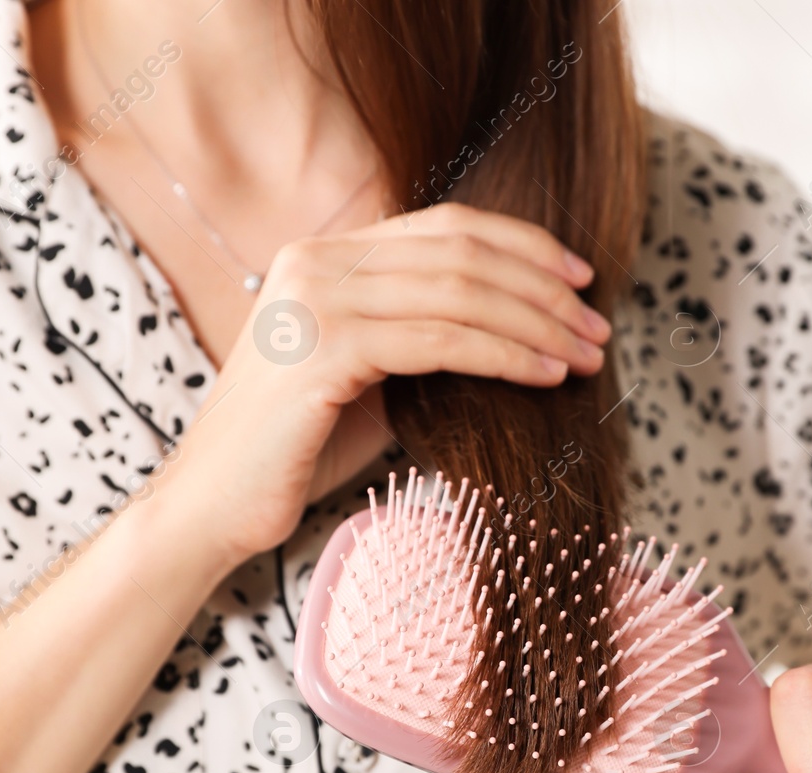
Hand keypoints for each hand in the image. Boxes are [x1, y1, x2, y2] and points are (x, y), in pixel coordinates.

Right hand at [170, 202, 609, 561]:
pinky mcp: (322, 349)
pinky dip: (504, 354)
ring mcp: (314, 300)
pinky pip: (440, 340)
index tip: (580, 282)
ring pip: (459, 293)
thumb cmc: (296, 450)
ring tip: (586, 356)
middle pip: (461, 253)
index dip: (523, 247)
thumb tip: (520, 330)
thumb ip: (422, 336)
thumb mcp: (368, 375)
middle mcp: (314, 261)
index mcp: (322, 255)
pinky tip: (544, 376)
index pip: (445, 227)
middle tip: (598, 328)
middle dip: (543, 289)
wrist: (213, 506)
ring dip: (537, 324)